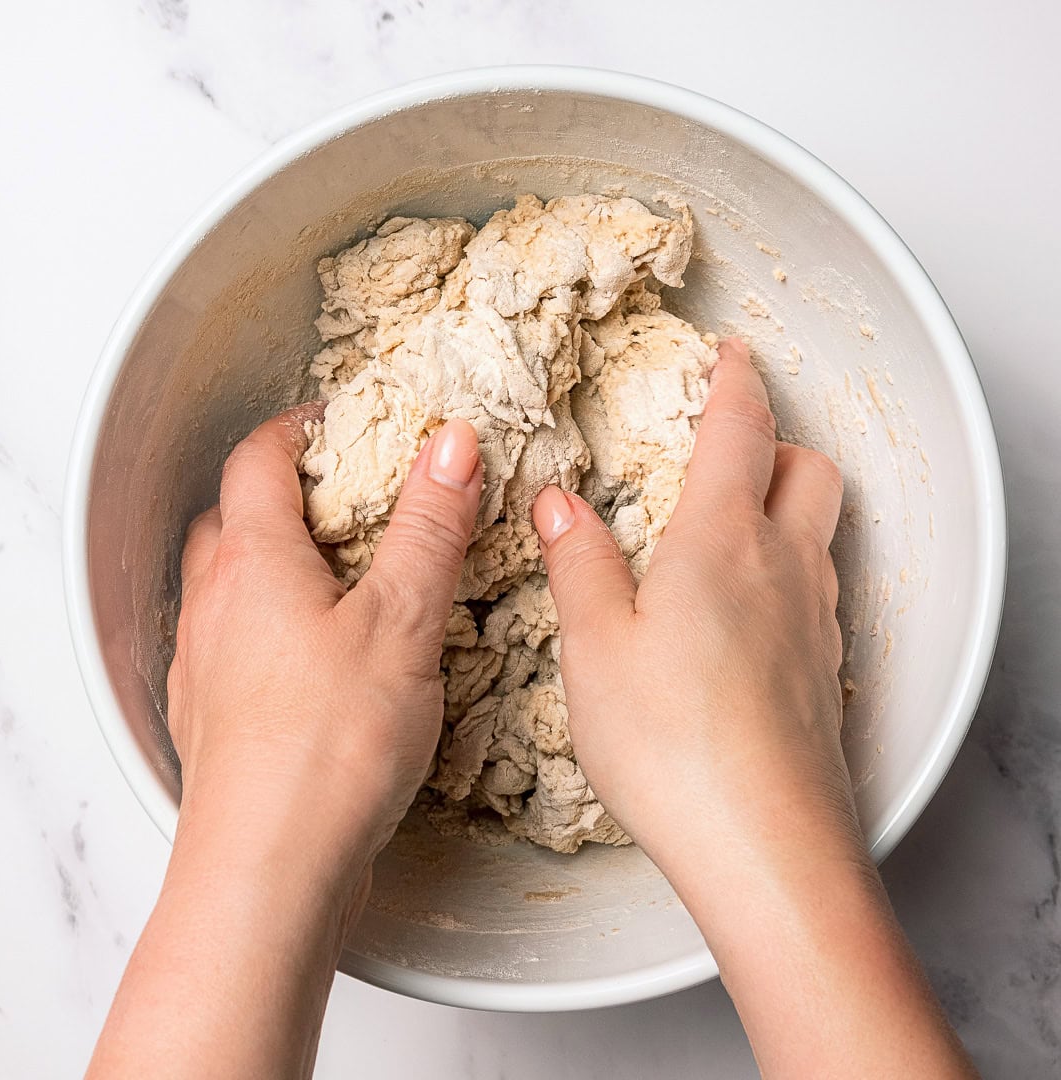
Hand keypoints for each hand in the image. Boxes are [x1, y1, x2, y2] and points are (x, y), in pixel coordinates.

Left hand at [85, 410, 483, 1079]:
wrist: (268, 871)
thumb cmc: (328, 745)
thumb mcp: (402, 619)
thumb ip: (429, 526)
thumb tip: (451, 445)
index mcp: (253, 561)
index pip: (259, 459)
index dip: (300, 429)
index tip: (344, 422)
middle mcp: (214, 605)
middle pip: (236, 517)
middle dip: (290, 493)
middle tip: (353, 495)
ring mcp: (208, 665)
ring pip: (234, 584)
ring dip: (280, 562)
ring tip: (345, 576)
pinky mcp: (218, 718)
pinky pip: (238, 644)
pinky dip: (275, 626)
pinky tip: (323, 659)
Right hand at [533, 337, 850, 887]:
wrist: (765, 846)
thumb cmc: (671, 742)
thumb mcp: (596, 646)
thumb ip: (579, 564)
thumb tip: (560, 505)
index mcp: (721, 542)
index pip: (741, 431)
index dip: (736, 381)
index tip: (731, 353)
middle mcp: (783, 568)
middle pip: (810, 469)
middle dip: (776, 440)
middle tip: (729, 444)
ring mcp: (815, 621)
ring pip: (820, 530)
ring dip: (786, 504)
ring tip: (729, 525)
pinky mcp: (825, 672)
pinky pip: (819, 591)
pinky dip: (790, 569)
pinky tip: (746, 613)